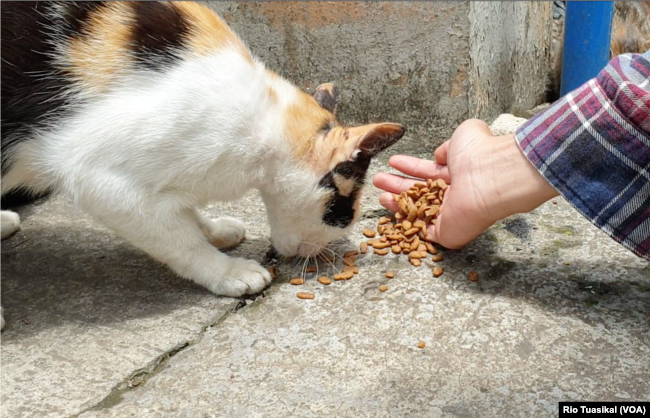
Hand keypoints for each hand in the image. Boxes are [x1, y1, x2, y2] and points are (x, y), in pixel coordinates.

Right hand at [373, 119, 558, 248]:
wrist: (493, 178)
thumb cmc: (481, 154)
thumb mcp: (465, 133)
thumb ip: (449, 144)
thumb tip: (439, 155)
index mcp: (458, 173)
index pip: (428, 171)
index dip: (409, 166)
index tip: (393, 162)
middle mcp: (454, 195)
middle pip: (419, 191)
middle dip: (397, 184)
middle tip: (378, 180)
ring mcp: (451, 216)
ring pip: (418, 211)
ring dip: (397, 203)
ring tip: (379, 194)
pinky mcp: (447, 234)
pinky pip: (424, 231)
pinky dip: (408, 225)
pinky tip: (391, 214)